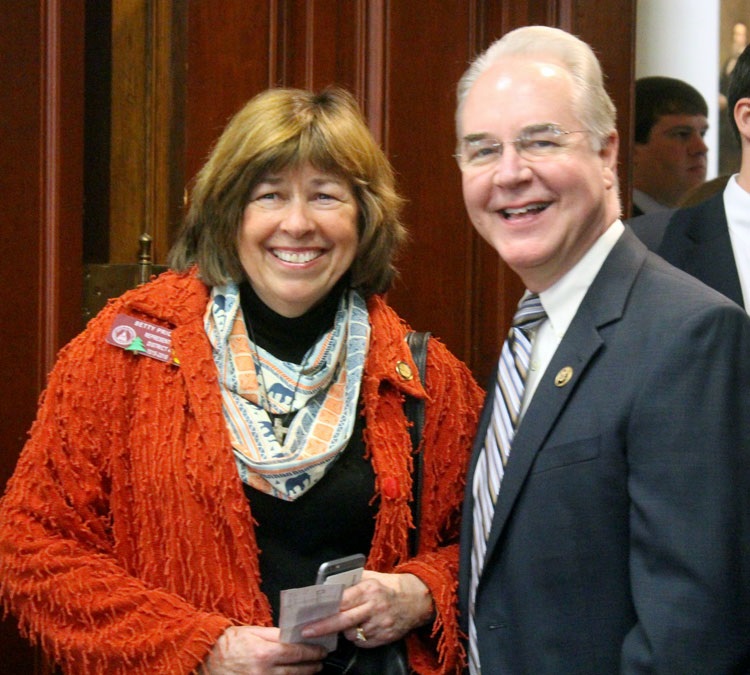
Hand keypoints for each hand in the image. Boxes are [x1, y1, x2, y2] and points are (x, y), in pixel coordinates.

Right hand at [201, 625, 326, 673]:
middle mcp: (263, 672)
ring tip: (311, 671)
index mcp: (264, 653)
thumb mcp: (254, 631)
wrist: (206, 655)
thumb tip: (295, 635)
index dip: (312, 653)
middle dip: (311, 666)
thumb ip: (276, 634)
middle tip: (320, 662)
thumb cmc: (230, 641)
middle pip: (295, 672)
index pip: (296, 654)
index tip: (322, 651)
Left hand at [301, 571, 433, 647]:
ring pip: (352, 634)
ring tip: (348, 622)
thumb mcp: (371, 577)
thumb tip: (328, 587)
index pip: (343, 600)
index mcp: (369, 589)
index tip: (311, 615)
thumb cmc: (388, 587)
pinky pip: (362, 643)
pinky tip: (360, 628)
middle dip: (324, 627)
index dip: (326, 609)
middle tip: (307, 632)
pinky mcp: (385, 637)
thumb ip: (351, 582)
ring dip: (344, 631)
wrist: (416, 600)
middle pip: (344, 620)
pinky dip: (357, 638)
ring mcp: (381, 624)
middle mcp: (375, 607)